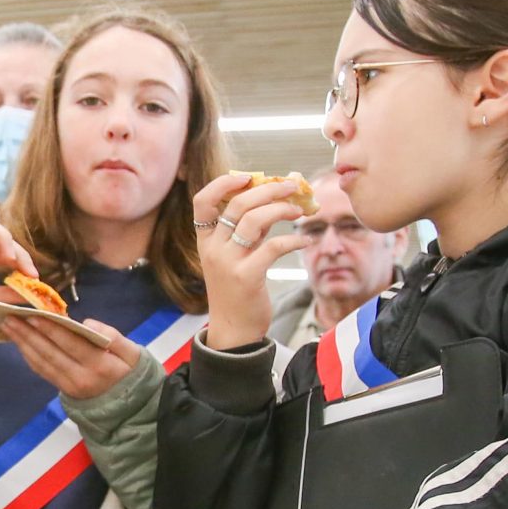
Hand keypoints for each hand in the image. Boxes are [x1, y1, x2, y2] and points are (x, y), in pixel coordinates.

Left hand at [0, 313, 140, 400]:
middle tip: (10, 318)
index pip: (71, 344)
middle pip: (50, 353)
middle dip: (28, 335)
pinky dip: (29, 356)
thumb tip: (86, 323)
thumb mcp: (133, 353)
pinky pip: (43, 372)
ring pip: (42, 363)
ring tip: (8, 327)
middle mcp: (81, 378)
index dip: (51, 330)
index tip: (32, 315)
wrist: (130, 407)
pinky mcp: (63, 391)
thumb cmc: (131, 372)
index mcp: (100, 365)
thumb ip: (113, 336)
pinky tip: (19, 343)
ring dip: (23, 344)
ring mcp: (70, 386)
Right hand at [191, 173, 310, 349]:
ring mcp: (228, 263)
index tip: (249, 177)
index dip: (223, 184)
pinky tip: (305, 241)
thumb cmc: (237, 291)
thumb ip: (248, 230)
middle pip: (237, 204)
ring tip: (301, 211)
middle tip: (292, 187)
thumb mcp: (236, 256)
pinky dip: (293, 240)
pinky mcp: (247, 277)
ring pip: (253, 220)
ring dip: (281, 209)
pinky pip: (273, 247)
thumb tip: (273, 200)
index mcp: (205, 241)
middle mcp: (213, 249)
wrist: (234, 332)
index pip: (202, 202)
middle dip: (268, 190)